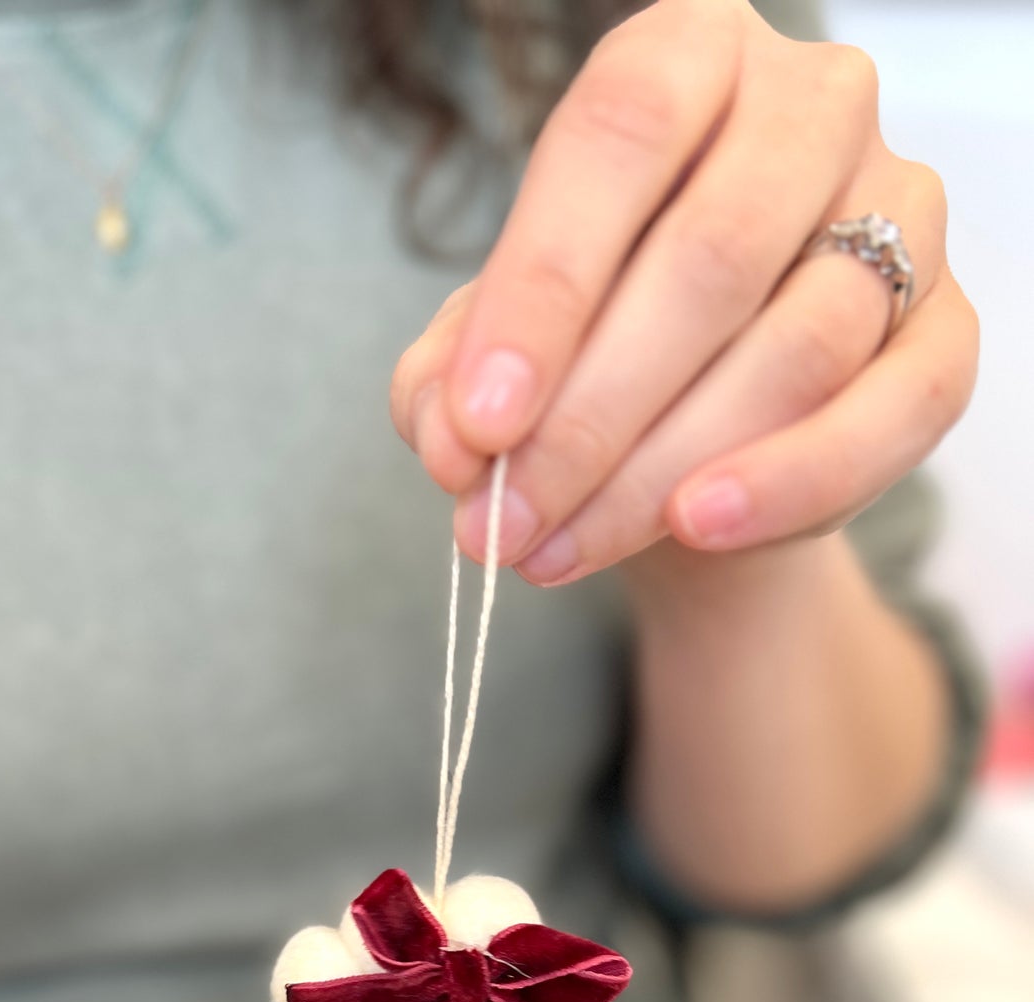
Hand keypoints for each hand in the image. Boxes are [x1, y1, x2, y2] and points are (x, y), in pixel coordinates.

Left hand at [390, 0, 977, 585]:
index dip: (540, 290)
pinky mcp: (944, 326)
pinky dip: (791, 483)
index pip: (618, 135)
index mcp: (687, 57)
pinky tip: (696, 526)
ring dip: (663, 470)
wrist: (695, 431)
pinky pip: (896, 410)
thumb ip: (451, 379)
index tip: (477, 424)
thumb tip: (452, 437)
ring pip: (800, 343)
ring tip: (561, 548)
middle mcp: (810, 108)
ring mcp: (900, 210)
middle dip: (589, 415)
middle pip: (712, 254)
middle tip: (504, 521)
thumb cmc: (587, 348)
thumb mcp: (493, 352)